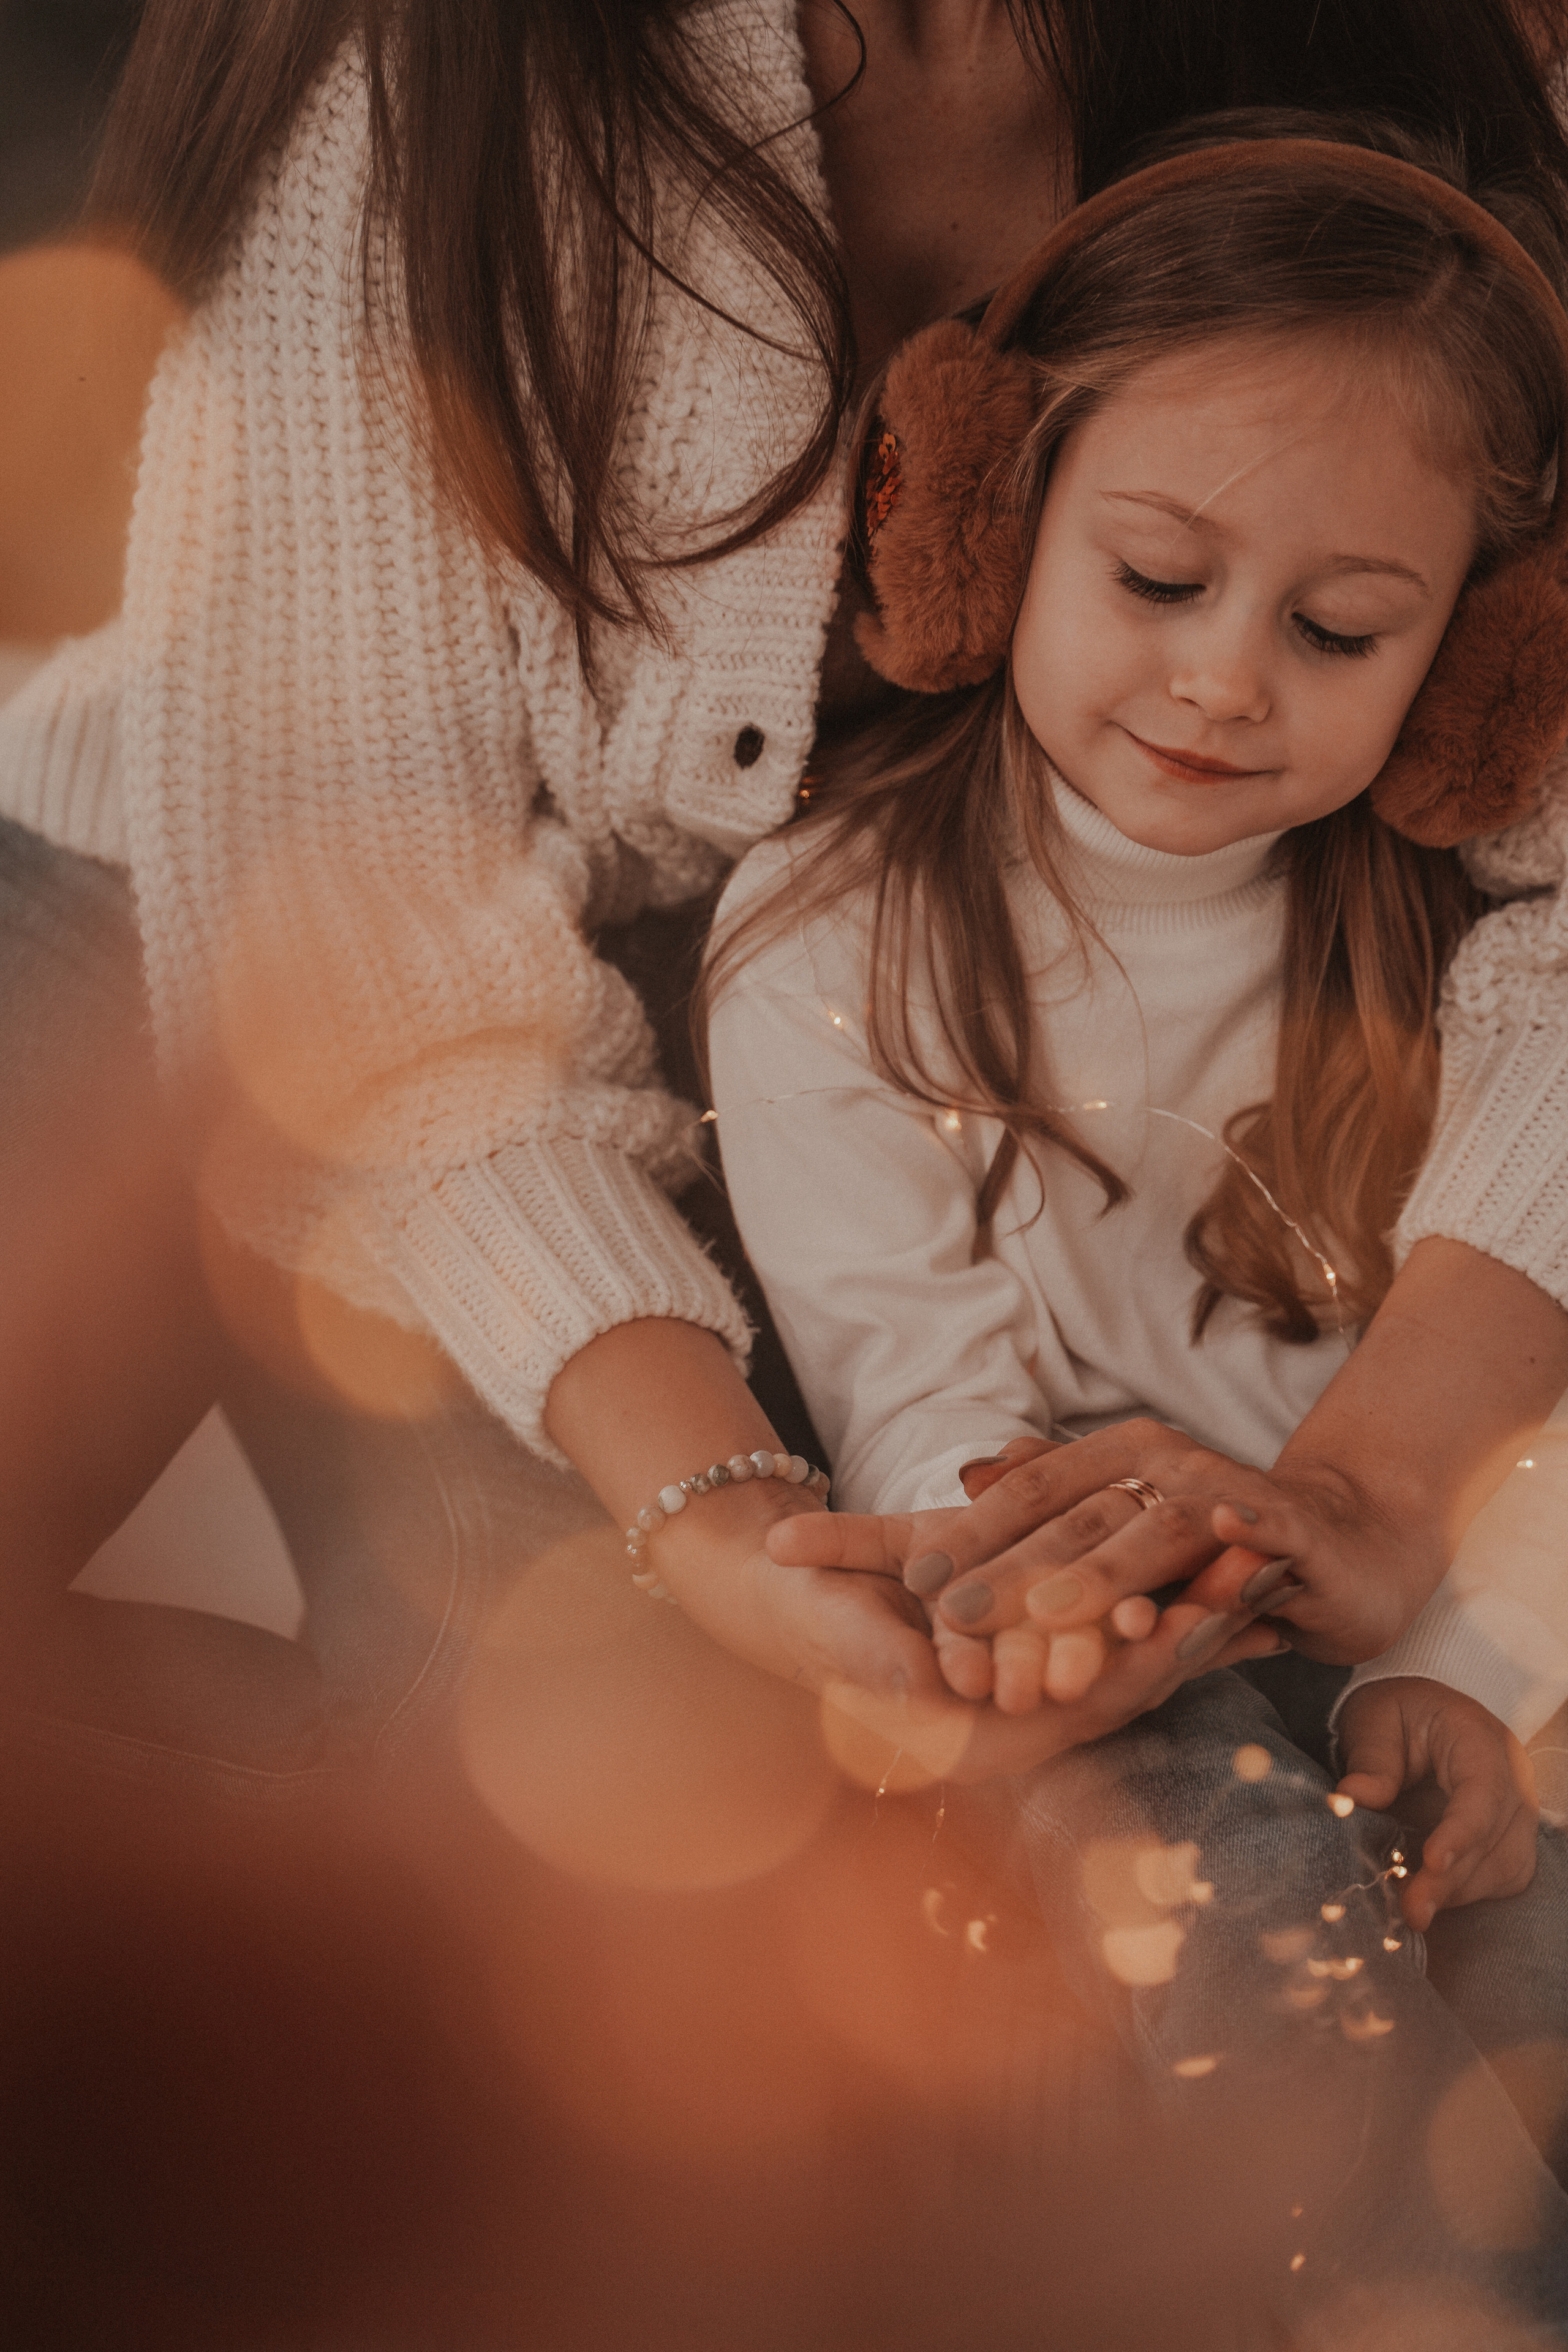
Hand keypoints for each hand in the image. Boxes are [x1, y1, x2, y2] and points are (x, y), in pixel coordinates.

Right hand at [768, 1494, 1285, 1734]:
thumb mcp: (839, 1631)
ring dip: (1188, 1613)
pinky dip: (1157, 1599)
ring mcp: (1026, 1692)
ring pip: (1124, 1658)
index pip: (1073, 1708)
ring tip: (1254, 1566)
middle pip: (1119, 1686)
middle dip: (1187, 1635)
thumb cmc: (804, 1614)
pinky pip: (1107, 1628)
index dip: (1135, 1664)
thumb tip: (946, 1687)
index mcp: (965, 1741)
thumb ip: (889, 1663)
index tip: (1195, 1616)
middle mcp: (1009, 1730)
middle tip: (1253, 1584)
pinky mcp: (1033, 1649)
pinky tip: (1211, 1566)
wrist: (780, 1598)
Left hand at [866, 1420, 1438, 1667]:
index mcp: (1118, 1458)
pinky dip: (1246, 1530)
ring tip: (1050, 1613)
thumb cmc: (1218, 1540)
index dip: (971, 1533)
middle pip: (1079, 1520)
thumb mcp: (1125, 1525)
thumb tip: (969, 1475)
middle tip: (951, 1615)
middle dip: (1013, 1570)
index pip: (1030, 1493)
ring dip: (1106, 1573)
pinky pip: (1267, 1530)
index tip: (910, 1578)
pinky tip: (1224, 1532)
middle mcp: (1168, 1465)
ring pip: (1158, 1533)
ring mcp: (1232, 1493)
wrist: (1346, 1542)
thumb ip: (1054, 1506)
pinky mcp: (1297, 1532)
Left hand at [1335, 1677, 1539, 1931]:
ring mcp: (1515, 1811)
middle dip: (1452, 1879)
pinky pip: (1500, 1878)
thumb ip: (1371, 1760)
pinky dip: (1466, 1894)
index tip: (1432, 1863)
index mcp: (1480, 1739)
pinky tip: (1428, 1897)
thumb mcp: (1374, 1722)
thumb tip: (1351, 1798)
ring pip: (1504, 1867)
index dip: (1462, 1831)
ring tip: (1411, 1908)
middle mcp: (1511, 1778)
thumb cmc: (1395, 1714)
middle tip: (1411, 1911)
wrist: (1414, 1715)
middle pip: (1495, 1838)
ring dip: (1458, 1893)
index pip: (1484, 1790)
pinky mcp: (1508, 1839)